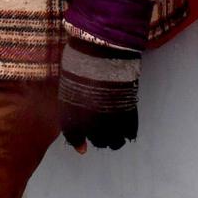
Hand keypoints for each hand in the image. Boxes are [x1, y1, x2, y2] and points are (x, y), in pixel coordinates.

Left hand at [58, 37, 140, 151]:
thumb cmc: (81, 59)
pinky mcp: (128, 115)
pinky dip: (127, 131)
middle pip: (97, 141)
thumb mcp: (68, 81)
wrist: (101, 52)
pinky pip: (129, 133)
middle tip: (101, 128)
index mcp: (71, 115)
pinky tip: (125, 123)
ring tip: (114, 128)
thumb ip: (70, 99)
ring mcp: (110, 121)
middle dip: (98, 136)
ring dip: (114, 138)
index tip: (82, 146)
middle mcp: (89, 123)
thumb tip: (76, 107)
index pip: (73, 137)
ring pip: (114, 143)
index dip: (78, 141)